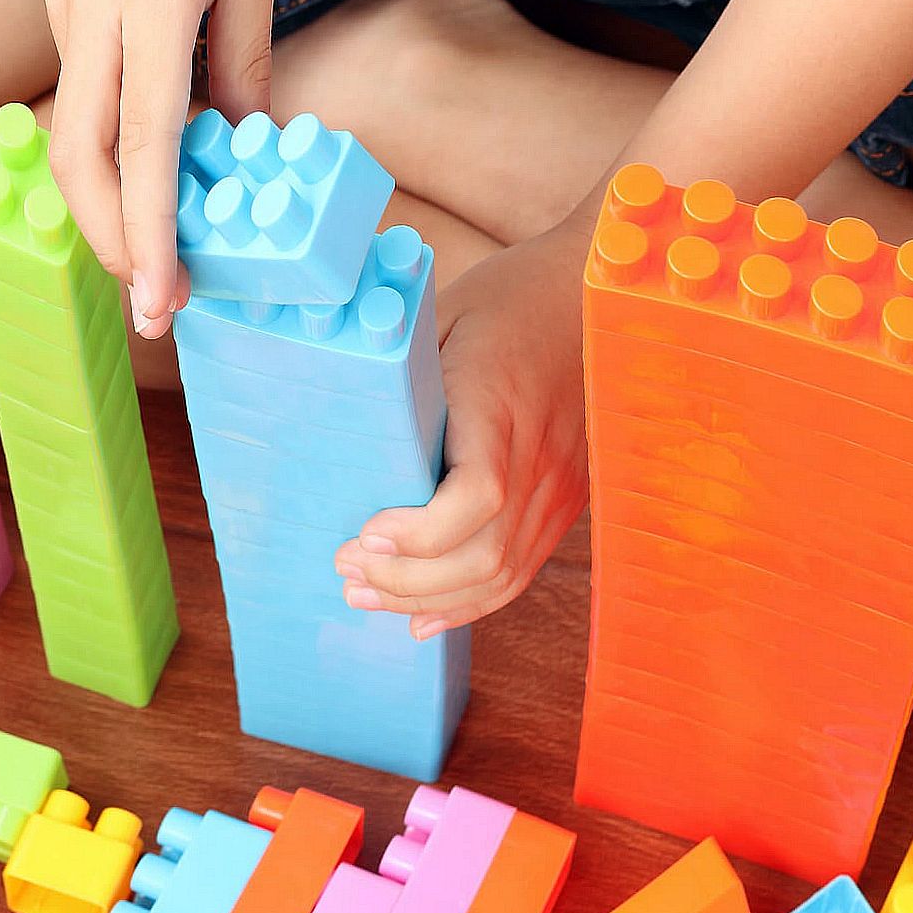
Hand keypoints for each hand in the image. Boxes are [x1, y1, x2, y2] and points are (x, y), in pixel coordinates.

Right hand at [44, 0, 278, 335]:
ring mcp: (66, 14)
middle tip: (155, 310)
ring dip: (106, 213)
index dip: (149, 229)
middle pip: (82, 158)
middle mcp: (91, 17)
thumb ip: (243, 55)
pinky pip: (79, 104)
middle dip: (113, 243)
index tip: (160, 296)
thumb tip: (245, 142)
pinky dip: (107, 165)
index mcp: (148, 3)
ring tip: (154, 266)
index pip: (143, 141)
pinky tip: (144, 195)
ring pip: (71, 138)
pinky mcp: (62, 13)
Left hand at [333, 219, 593, 637]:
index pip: (478, 496)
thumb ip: (399, 376)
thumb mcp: (440, 318)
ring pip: (501, 573)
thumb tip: (324, 413)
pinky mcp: (566, 499)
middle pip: (484, 552)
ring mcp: (561, 484)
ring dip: (428, 600)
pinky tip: (422, 617)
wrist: (588, 296)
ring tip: (365, 595)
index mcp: (501, 405)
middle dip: (406, 580)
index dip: (420, 534)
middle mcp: (541, 455)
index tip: (363, 534)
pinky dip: (469, 602)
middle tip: (344, 573)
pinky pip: (521, 568)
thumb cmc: (506, 299)